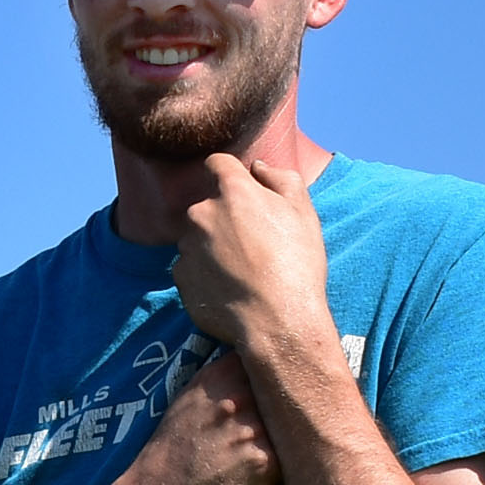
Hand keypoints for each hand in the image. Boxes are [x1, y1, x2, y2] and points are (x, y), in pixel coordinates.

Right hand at [107, 349, 278, 484]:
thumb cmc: (171, 450)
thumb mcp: (189, 398)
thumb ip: (224, 378)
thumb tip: (257, 365)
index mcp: (218, 378)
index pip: (265, 359)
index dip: (271, 371)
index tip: (267, 384)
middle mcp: (238, 399)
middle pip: (281, 391)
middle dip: (277, 405)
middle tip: (257, 427)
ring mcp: (255, 431)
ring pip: (288, 425)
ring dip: (279, 436)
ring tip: (248, 452)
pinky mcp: (266, 465)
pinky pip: (288, 457)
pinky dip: (275, 464)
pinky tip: (251, 471)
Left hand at [165, 151, 334, 365]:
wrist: (277, 321)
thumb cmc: (297, 265)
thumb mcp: (304, 213)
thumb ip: (282, 179)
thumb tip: (259, 167)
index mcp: (233, 191)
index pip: (218, 163)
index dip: (230, 174)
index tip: (243, 191)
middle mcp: (202, 213)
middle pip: (207, 205)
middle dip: (224, 217)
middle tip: (253, 243)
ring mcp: (187, 246)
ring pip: (197, 238)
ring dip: (213, 247)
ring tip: (243, 271)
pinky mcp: (180, 277)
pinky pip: (190, 268)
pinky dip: (205, 274)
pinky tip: (230, 289)